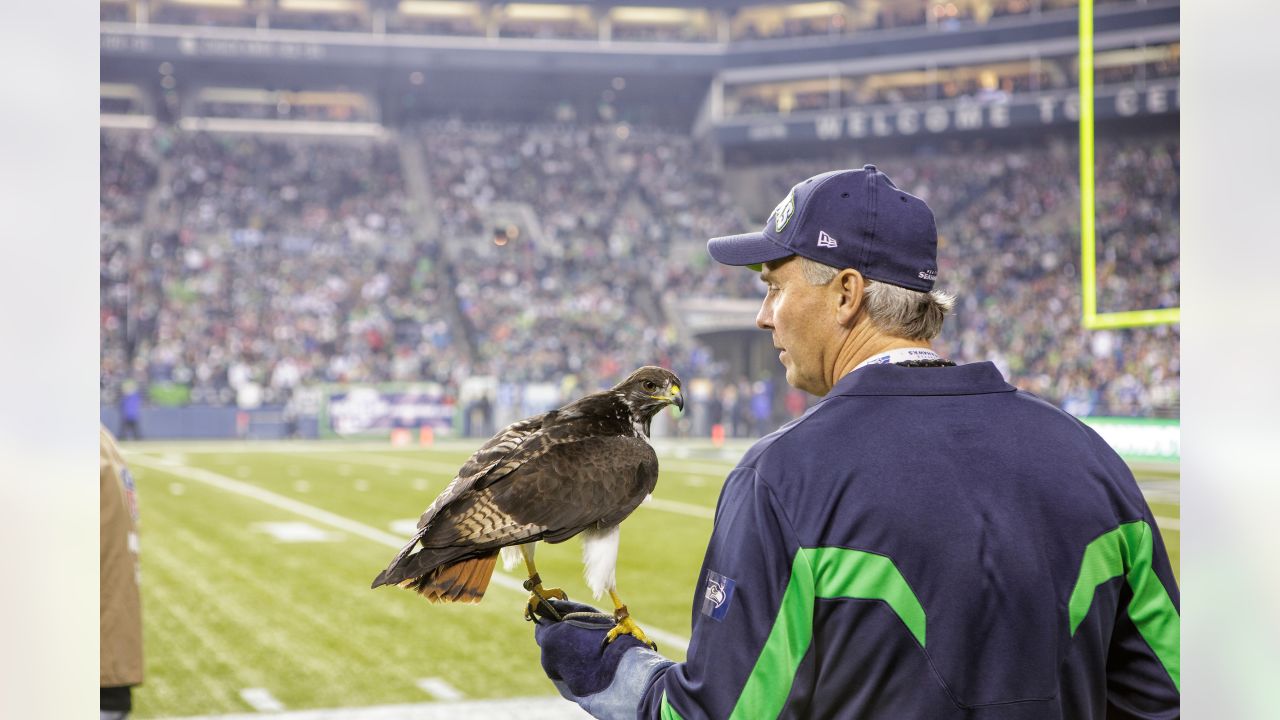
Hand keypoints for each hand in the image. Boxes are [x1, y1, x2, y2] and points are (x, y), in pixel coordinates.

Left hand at [533, 598, 648, 697]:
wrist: (623, 671)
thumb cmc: (607, 637)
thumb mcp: (585, 614)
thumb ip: (564, 608)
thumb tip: (549, 604)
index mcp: (550, 639)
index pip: (542, 624)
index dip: (552, 620)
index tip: (563, 618)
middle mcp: (548, 659)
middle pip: (548, 644)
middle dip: (559, 638)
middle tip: (581, 634)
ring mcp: (557, 677)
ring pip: (556, 660)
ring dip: (567, 654)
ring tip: (589, 651)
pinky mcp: (568, 691)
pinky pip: (566, 675)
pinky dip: (574, 669)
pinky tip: (590, 666)